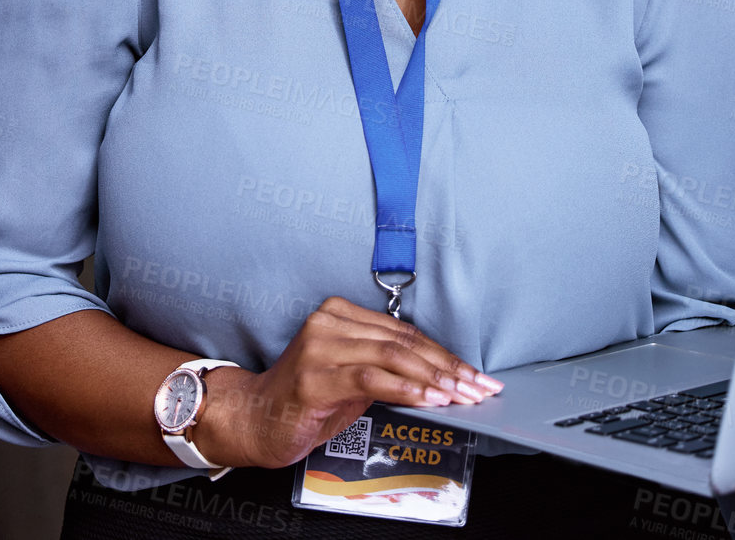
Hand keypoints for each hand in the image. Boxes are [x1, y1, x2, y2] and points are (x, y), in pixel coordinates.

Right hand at [191, 296, 503, 469]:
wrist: (256, 419)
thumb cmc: (305, 400)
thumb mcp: (352, 377)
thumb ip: (387, 368)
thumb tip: (443, 378)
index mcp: (338, 313)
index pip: (404, 332)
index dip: (444, 354)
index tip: (474, 375)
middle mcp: (328, 323)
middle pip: (403, 341)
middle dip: (448, 368)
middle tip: (478, 388)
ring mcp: (319, 347)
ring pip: (392, 355)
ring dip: (434, 379)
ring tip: (462, 396)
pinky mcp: (315, 376)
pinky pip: (372, 378)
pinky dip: (407, 388)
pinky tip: (430, 399)